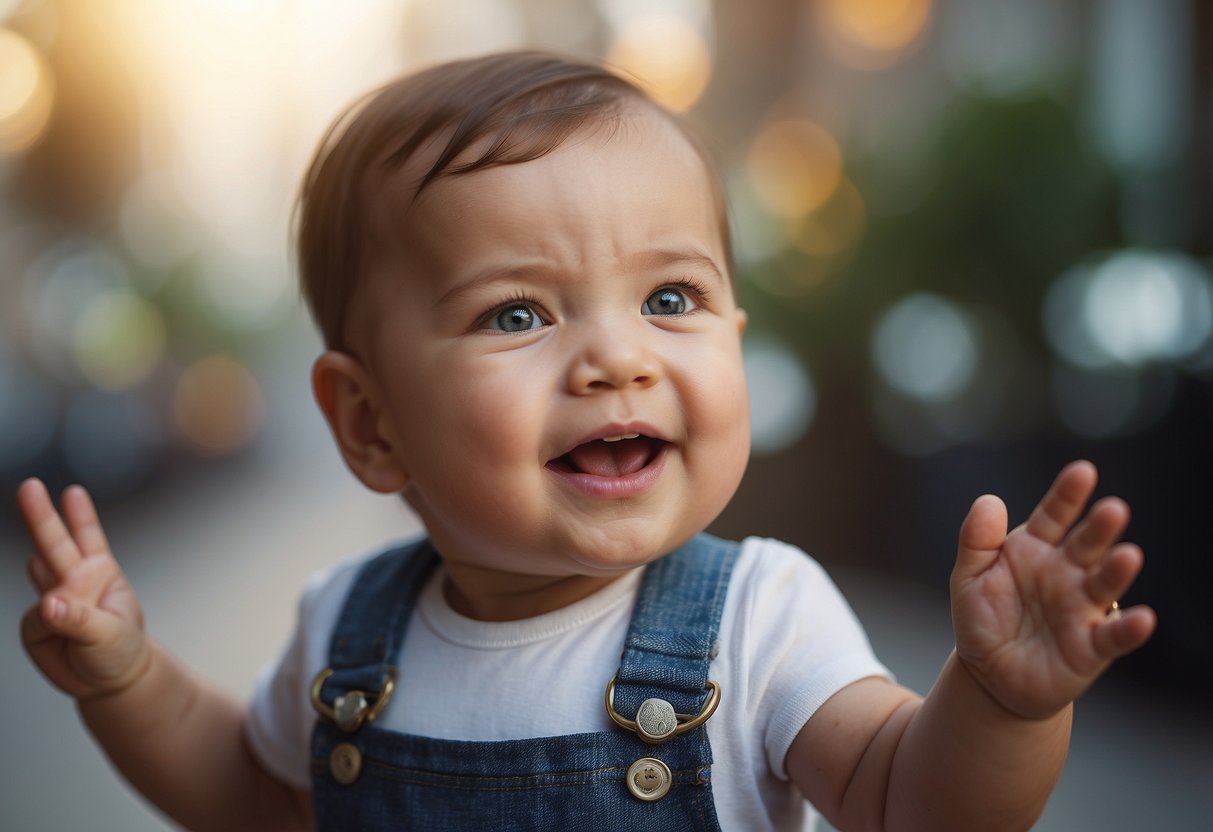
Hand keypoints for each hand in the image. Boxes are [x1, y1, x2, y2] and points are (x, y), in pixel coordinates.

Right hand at [18, 479, 149, 700]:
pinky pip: (34, 620)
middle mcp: (75, 580)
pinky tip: (52, 623)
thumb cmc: (119, 649)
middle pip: (55, 544)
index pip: (89, 539)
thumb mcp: (111, 635)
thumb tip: (48, 607)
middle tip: (29, 486)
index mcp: (101, 573)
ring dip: (33, 554)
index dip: (80, 515)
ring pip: (39, 574)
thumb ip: (80, 620)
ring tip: (27, 529)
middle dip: (41, 516)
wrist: (108, 681)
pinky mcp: (36, 626)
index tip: (73, 492)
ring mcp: (53, 601)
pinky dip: (42, 624)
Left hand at [950, 461, 1155, 718]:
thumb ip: (977, 540)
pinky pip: (1114, 636)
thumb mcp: (969, 576)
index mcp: (1037, 547)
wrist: (988, 673)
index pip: (1055, 515)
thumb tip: (989, 500)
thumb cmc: (984, 617)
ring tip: (1128, 555)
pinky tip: (1142, 618)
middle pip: (1087, 544)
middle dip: (1100, 527)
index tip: (1082, 471)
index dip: (1067, 495)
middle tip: (1113, 509)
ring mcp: (1082, 608)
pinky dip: (1129, 628)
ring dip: (1118, 570)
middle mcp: (1066, 572)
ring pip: (1104, 584)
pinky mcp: (1091, 646)